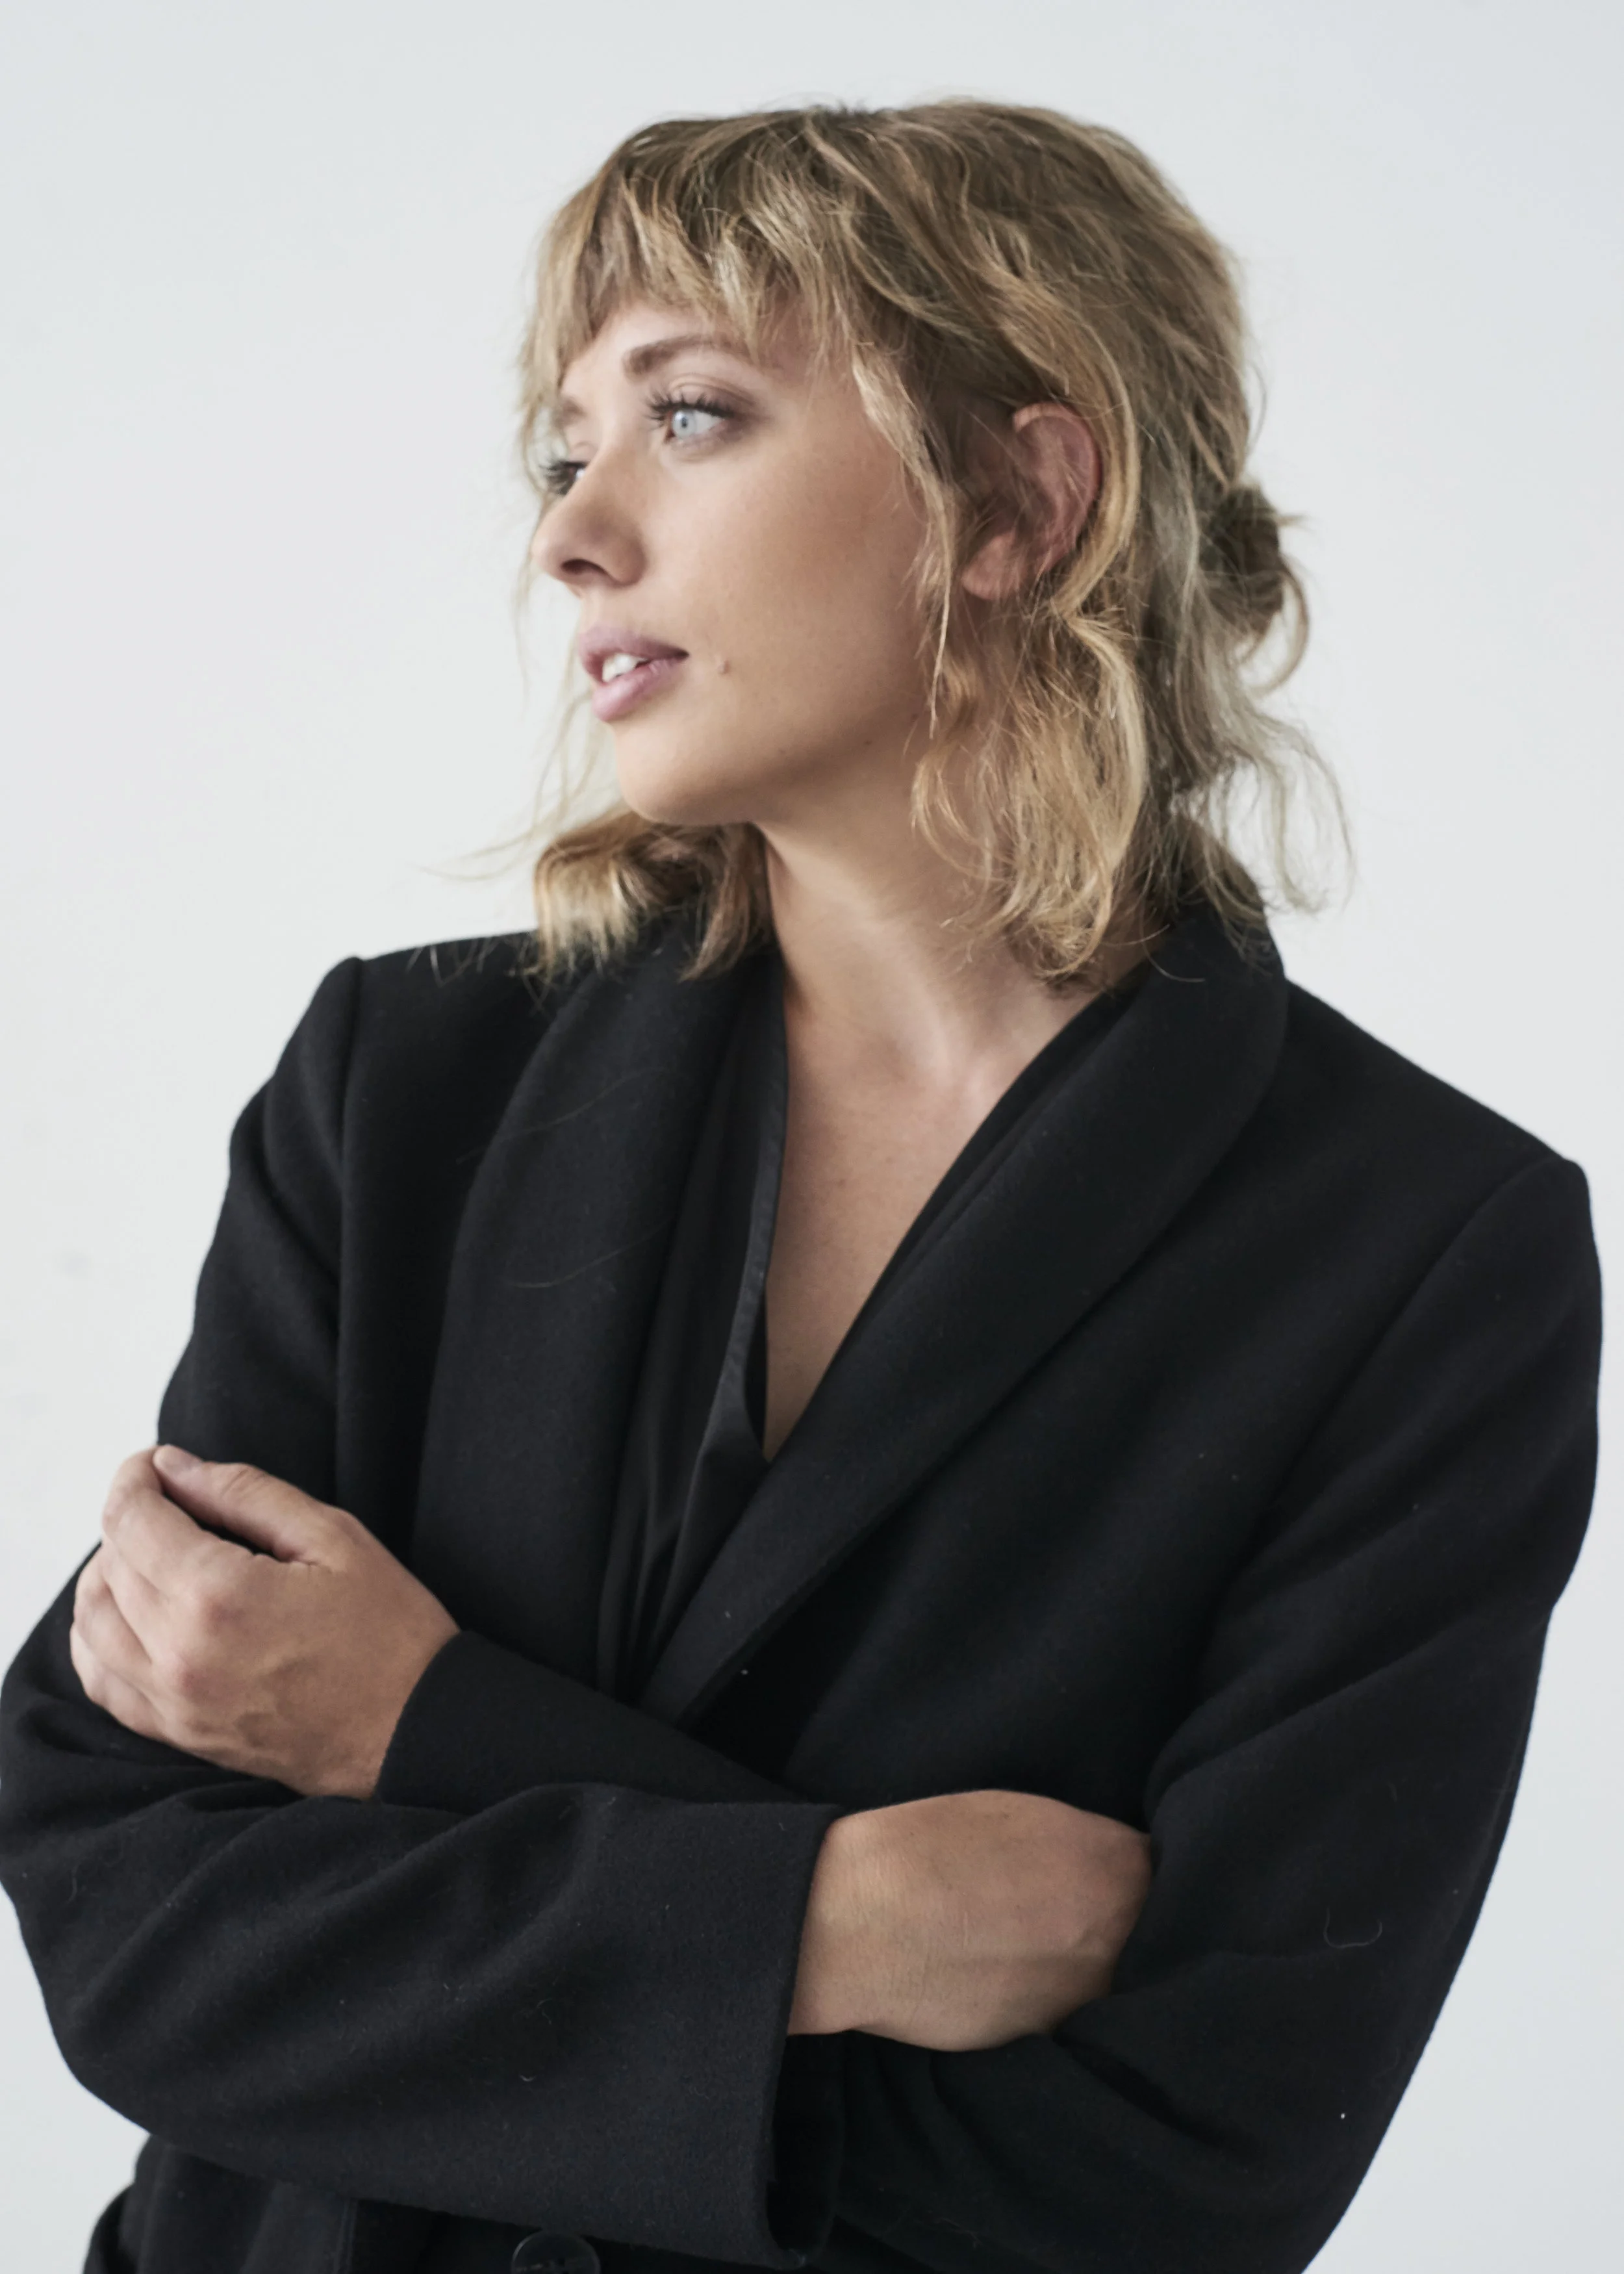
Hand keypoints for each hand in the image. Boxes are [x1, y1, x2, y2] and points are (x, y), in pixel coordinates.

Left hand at [70, 1446, 459, 1799]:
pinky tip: (133, 1615)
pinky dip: (99, 1638)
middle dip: (129, 1520)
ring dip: (106, 1576)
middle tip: (171, 1502)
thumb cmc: (388, 1631)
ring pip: (90, 1623)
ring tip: (152, 1555)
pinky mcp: (177, 1732)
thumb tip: (173, 1466)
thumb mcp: (334, 1538)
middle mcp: (179, 1653)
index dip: (134, 1477)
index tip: (155, 1464)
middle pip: (108, 1566)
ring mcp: (172, 1701)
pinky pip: (102, 1682)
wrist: (414, 1730)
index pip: (130, 1519)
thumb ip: (245, 1493)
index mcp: (219, 1595)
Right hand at [788, 1788, 1151, 2049]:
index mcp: (1118, 1867)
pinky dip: (1049, 1999)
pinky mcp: (1046, 2040)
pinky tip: (1007, 1976)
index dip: (1133, 1874)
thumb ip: (1086, 1844)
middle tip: (1067, 1909)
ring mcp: (1086, 1996)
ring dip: (1087, 1966)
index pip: (1163, 1874)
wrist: (863, 1923)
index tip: (1108, 1875)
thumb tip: (1110, 1867)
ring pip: (1111, 1980)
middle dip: (1119, 1922)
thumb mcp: (1022, 1814)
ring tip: (1032, 1945)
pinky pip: (1069, 2016)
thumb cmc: (931, 1848)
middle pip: (1147, 1934)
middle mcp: (1118, 1937)